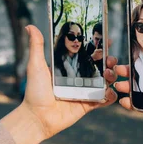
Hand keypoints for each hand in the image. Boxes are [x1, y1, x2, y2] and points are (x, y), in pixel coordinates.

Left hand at [1, 25, 117, 143]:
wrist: (37, 117)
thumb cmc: (34, 92)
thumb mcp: (36, 66)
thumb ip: (37, 46)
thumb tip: (30, 26)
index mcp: (69, 67)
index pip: (86, 54)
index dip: (98, 47)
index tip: (106, 39)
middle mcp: (79, 78)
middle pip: (99, 66)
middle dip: (109, 61)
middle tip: (110, 59)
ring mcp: (85, 91)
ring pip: (105, 81)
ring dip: (112, 76)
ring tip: (110, 74)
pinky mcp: (88, 105)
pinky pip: (103, 100)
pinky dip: (110, 96)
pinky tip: (110, 91)